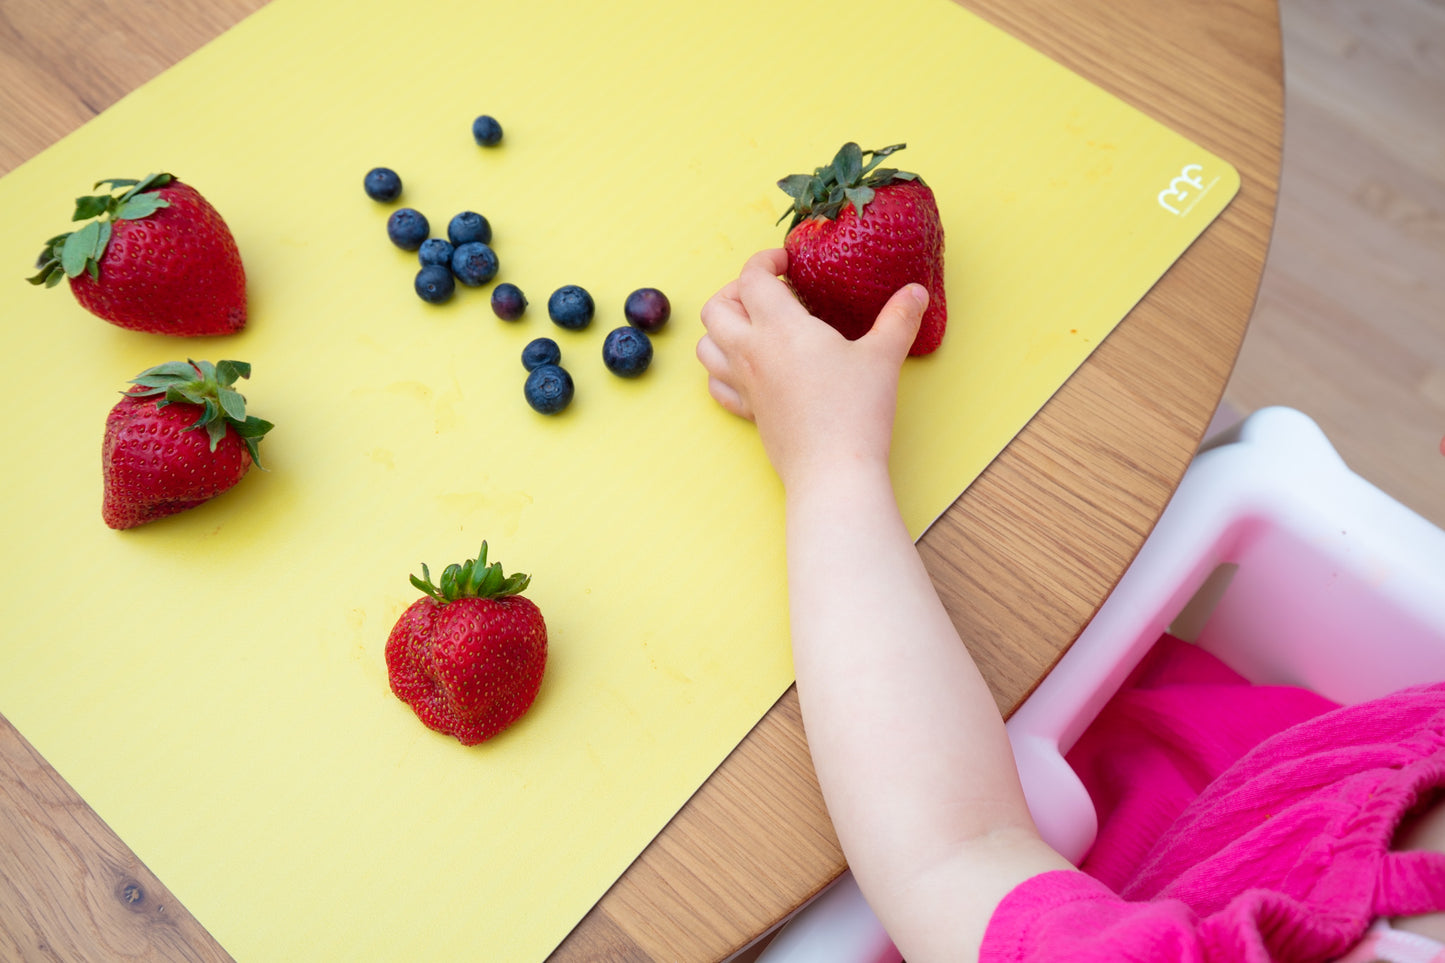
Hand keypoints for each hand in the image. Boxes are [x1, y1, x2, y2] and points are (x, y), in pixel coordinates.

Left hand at [696, 248, 926, 490]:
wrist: (832, 471)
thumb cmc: (856, 411)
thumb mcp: (884, 357)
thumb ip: (899, 319)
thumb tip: (916, 292)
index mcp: (780, 328)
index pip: (752, 279)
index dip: (765, 261)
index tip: (786, 263)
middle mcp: (752, 352)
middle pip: (717, 308)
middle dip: (735, 291)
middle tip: (768, 293)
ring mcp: (744, 385)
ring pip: (706, 346)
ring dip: (721, 329)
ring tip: (751, 326)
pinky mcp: (748, 413)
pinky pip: (716, 385)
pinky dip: (722, 369)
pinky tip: (746, 368)